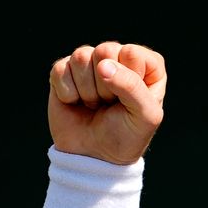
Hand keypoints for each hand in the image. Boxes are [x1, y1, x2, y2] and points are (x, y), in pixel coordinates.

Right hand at [48, 42, 166, 164]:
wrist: (93, 157)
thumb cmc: (126, 136)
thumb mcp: (144, 117)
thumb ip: (133, 87)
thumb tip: (103, 65)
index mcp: (146, 65)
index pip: (131, 53)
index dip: (127, 80)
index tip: (129, 102)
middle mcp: (118, 58)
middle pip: (105, 50)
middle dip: (105, 85)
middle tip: (109, 104)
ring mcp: (90, 63)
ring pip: (81, 56)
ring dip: (87, 90)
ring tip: (95, 105)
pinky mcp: (65, 71)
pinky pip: (61, 69)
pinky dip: (67, 93)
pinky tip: (76, 103)